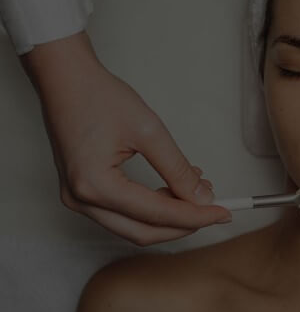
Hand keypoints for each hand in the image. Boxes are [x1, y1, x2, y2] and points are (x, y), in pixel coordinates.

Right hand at [20, 31, 231, 246]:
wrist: (66, 80)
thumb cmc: (98, 97)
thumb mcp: (149, 131)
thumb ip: (177, 169)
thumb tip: (202, 197)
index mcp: (94, 184)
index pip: (157, 214)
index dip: (195, 216)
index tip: (222, 212)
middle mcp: (80, 199)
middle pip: (144, 231)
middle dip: (184, 224)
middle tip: (215, 210)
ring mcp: (77, 199)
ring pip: (133, 227)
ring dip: (169, 217)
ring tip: (198, 194)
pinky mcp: (82, 193)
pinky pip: (123, 213)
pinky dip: (152, 208)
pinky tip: (175, 190)